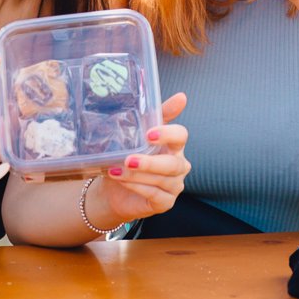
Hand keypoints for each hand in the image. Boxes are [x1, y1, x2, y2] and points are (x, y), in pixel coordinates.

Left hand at [93, 92, 190, 224]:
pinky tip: (122, 180)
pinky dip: (137, 187)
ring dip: (137, 176)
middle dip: (150, 162)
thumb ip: (157, 114)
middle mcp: (179, 165)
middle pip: (173, 164)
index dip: (167, 134)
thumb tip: (182, 96)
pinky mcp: (166, 203)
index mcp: (175, 145)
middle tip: (129, 159)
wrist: (115, 189)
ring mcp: (174, 185)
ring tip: (116, 170)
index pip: (181, 136)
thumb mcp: (140, 133)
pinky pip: (155, 195)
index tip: (149, 134)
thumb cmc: (130, 156)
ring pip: (161, 181)